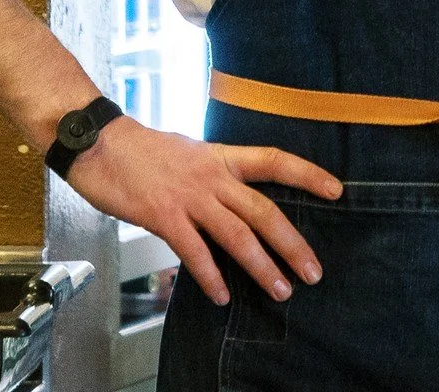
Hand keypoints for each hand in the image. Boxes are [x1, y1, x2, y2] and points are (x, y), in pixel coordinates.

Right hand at [67, 116, 342, 305]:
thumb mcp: (190, 152)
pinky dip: (211, 276)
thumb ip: (214, 173)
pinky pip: (195, 252)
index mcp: (222, 156)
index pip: (275, 161)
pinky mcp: (164, 216)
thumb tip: (231, 194)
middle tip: (314, 271)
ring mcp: (190, 196)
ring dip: (262, 266)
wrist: (100, 143)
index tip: (337, 190)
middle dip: (292, 243)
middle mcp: (213, 176)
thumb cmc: (143, 150)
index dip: (309, 174)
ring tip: (280, 291)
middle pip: (264, 210)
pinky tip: (223, 296)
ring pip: (237, 235)